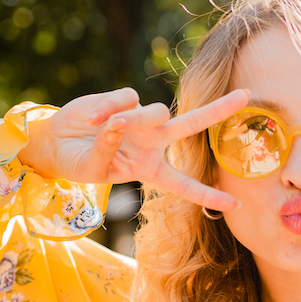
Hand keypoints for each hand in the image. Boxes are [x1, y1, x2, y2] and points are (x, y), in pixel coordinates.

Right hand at [19, 87, 249, 211]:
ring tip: (101, 127)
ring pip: (158, 111)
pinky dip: (108, 109)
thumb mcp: (93, 170)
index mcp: (151, 170)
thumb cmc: (77, 163)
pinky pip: (127, 100)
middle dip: (218, 109)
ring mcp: (141, 120)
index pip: (185, 186)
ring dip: (135, 120)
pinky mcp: (125, 100)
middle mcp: (153, 143)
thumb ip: (107, 151)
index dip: (208, 196)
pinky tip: (91, 118)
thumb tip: (119, 124)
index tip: (236, 206)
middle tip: (246, 94)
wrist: (54, 143)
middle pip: (193, 125)